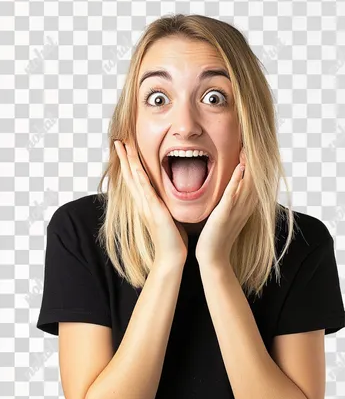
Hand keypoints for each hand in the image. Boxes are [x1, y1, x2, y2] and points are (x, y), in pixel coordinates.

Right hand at [114, 140, 187, 265]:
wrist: (171, 258)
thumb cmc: (172, 240)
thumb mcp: (168, 217)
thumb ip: (166, 205)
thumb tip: (169, 197)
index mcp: (147, 204)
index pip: (136, 179)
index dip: (130, 164)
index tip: (126, 148)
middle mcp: (143, 203)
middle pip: (130, 175)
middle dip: (124, 158)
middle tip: (118, 140)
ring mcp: (147, 207)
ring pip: (135, 179)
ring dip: (128, 162)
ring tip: (122, 146)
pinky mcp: (154, 212)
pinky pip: (146, 191)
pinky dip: (140, 178)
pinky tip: (136, 167)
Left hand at [195, 148, 255, 266]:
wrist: (213, 257)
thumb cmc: (217, 235)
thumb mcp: (228, 212)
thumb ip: (232, 198)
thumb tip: (233, 182)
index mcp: (247, 203)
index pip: (256, 177)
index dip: (257, 160)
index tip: (254, 142)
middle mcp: (246, 204)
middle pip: (257, 176)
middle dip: (257, 157)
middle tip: (255, 136)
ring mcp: (238, 209)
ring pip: (249, 182)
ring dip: (250, 163)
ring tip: (249, 144)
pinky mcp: (226, 213)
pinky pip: (234, 194)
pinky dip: (237, 180)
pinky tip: (239, 167)